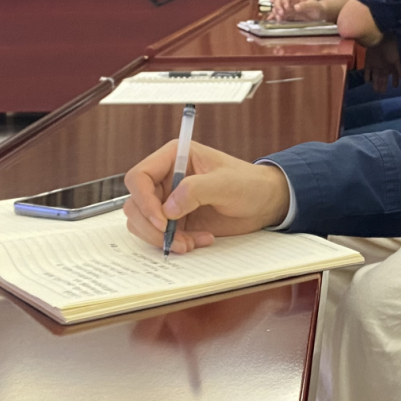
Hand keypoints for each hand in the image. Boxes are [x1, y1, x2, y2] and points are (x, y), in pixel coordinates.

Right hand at [123, 140, 291, 252]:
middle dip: (153, 227)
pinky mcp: (175, 220)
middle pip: (136, 204)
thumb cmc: (249, 183)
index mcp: (173, 157)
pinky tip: (200, 241)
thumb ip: (196, 190)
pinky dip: (175, 243)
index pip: (139, 177)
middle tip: (177, 239)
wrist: (264, 202)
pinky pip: (160, 236)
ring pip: (143, 223)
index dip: (144, 200)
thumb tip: (168, 208)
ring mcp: (168, 201)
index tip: (162, 221)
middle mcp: (166, 178)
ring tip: (191, 243)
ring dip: (163, 238)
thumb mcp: (226, 183)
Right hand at [270, 0, 326, 21]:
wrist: (319, 14)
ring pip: (279, 8)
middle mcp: (291, 1)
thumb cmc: (317, 8)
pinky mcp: (290, 15)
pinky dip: (277, 17)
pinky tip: (274, 20)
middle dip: (278, 7)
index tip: (286, 7)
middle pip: (280, 1)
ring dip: (276, 13)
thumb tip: (296, 7)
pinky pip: (281, 15)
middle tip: (280, 14)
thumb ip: (305, 5)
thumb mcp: (313, 5)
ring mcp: (290, 8)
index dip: (284, 1)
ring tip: (278, 19)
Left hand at [363, 38, 400, 92]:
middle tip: (382, 93)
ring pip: (375, 76)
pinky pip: (367, 70)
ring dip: (376, 83)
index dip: (394, 80)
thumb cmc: (390, 47)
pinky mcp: (368, 61)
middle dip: (383, 84)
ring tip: (376, 90)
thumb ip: (399, 68)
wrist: (379, 38)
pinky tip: (367, 82)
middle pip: (383, 77)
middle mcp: (383, 65)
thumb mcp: (396, 58)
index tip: (394, 87)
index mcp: (391, 64)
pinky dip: (367, 76)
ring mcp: (375, 64)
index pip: (393, 74)